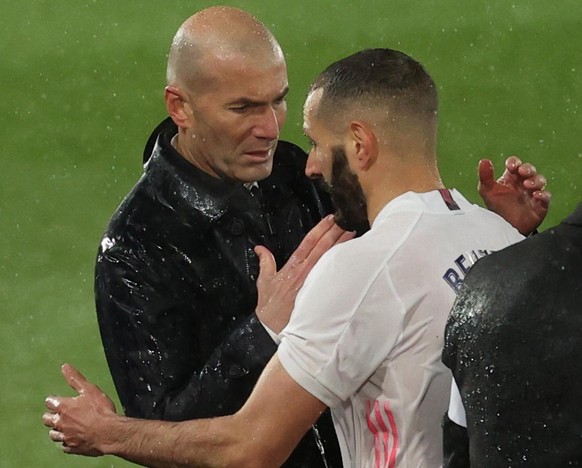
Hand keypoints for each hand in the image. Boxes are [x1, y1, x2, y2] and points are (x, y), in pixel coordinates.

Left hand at [42, 364, 116, 456]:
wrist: (108, 432)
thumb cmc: (100, 410)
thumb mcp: (89, 389)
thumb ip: (75, 379)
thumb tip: (64, 367)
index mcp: (63, 407)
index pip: (49, 402)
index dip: (54, 400)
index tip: (59, 400)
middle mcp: (61, 422)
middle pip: (47, 420)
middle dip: (51, 416)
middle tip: (60, 413)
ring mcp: (66, 436)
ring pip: (53, 434)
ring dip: (57, 430)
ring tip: (64, 427)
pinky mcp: (72, 447)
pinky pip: (64, 446)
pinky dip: (67, 442)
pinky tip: (72, 439)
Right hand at [255, 215, 354, 332]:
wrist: (278, 330)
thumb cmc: (272, 309)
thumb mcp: (264, 284)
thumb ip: (265, 264)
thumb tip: (260, 249)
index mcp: (293, 267)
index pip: (308, 242)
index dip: (320, 229)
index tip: (330, 218)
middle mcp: (305, 272)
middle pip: (322, 247)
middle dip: (335, 231)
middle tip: (346, 218)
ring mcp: (314, 282)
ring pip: (330, 258)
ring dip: (342, 244)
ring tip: (353, 231)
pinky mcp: (321, 292)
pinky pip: (333, 274)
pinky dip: (342, 263)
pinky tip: (350, 256)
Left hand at [478, 156, 550, 234]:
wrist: (504, 228)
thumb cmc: (497, 207)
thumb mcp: (487, 191)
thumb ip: (485, 176)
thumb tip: (484, 160)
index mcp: (511, 178)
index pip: (515, 164)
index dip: (514, 162)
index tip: (511, 167)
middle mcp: (523, 183)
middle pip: (529, 170)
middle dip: (528, 169)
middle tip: (523, 172)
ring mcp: (533, 193)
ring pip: (540, 181)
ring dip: (536, 180)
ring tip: (527, 185)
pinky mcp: (540, 205)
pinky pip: (546, 197)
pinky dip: (543, 195)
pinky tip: (536, 195)